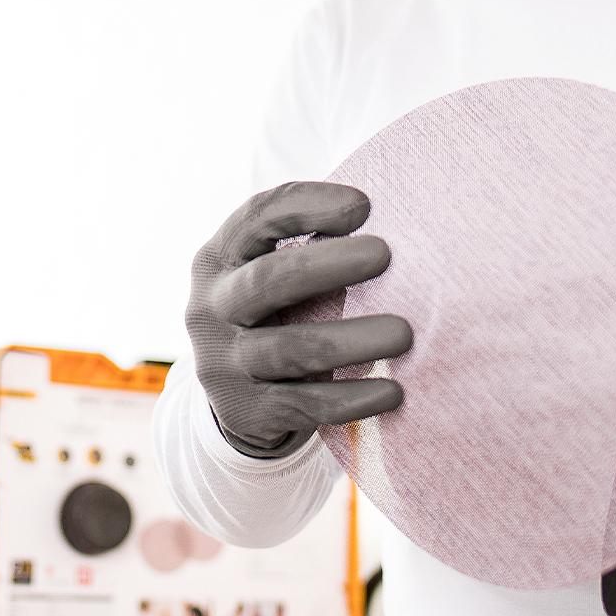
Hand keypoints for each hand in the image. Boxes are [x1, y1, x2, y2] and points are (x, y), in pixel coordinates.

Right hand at [185, 181, 412, 457]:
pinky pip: (306, 404)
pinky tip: (392, 391)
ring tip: (403, 333)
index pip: (255, 219)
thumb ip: (310, 246)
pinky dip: (352, 397)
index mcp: (220, 258)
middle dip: (327, 265)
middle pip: (267, 280)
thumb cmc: (275, 310)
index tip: (363, 205)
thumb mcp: (270, 271)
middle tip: (384, 254)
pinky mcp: (247, 410)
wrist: (235, 394)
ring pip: (290, 350)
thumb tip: (390, 226)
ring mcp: (224, 362)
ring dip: (351, 340)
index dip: (306, 207)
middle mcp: (212, 307)